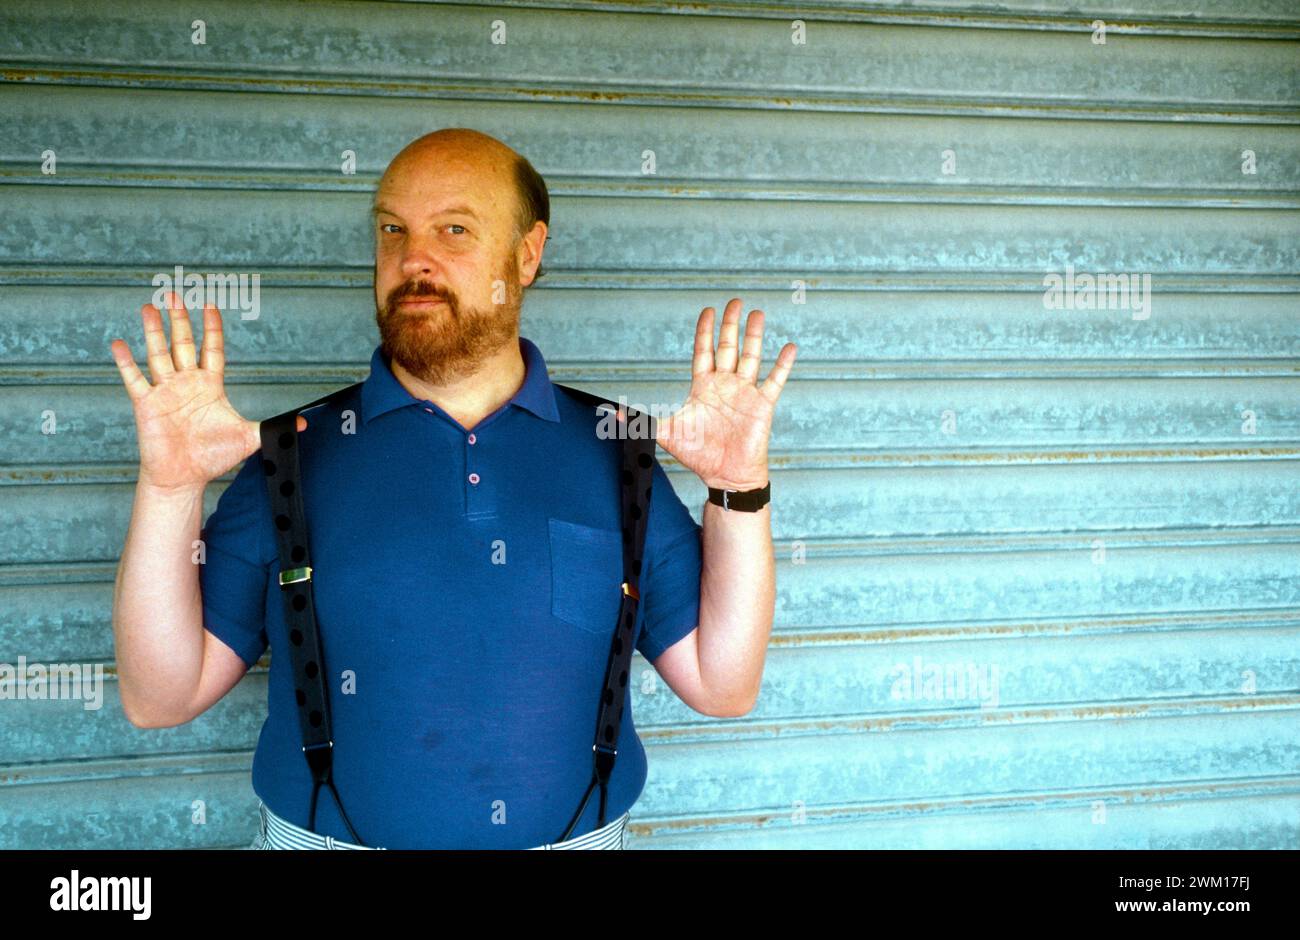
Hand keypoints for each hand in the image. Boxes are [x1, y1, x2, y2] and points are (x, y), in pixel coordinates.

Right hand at [109, 292, 305, 491]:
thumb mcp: (248, 438)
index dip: (212, 327)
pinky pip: (134, 379)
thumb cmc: (213, 457)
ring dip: (153, 331)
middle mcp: (186, 383)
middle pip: (183, 343)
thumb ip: (273, 426)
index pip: (212, 349)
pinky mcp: (146, 404)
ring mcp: (165, 391)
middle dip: (180, 319)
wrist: (184, 477)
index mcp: (210, 385)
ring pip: (158, 354)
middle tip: (175, 293)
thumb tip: (305, 424)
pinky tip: (118, 344)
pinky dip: (125, 362)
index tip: (210, 304)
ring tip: (149, 307)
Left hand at [650, 298, 795, 490]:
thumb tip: (613, 414)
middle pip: (728, 347)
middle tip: (736, 301)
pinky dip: (782, 365)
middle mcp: (725, 385)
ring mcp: (745, 393)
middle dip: (731, 324)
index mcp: (703, 387)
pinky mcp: (762, 405)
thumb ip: (641, 422)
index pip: (704, 351)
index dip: (705, 331)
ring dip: (754, 336)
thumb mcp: (667, 434)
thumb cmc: (699, 455)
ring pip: (751, 357)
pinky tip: (789, 347)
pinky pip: (775, 381)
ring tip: (758, 314)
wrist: (726, 476)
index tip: (708, 311)